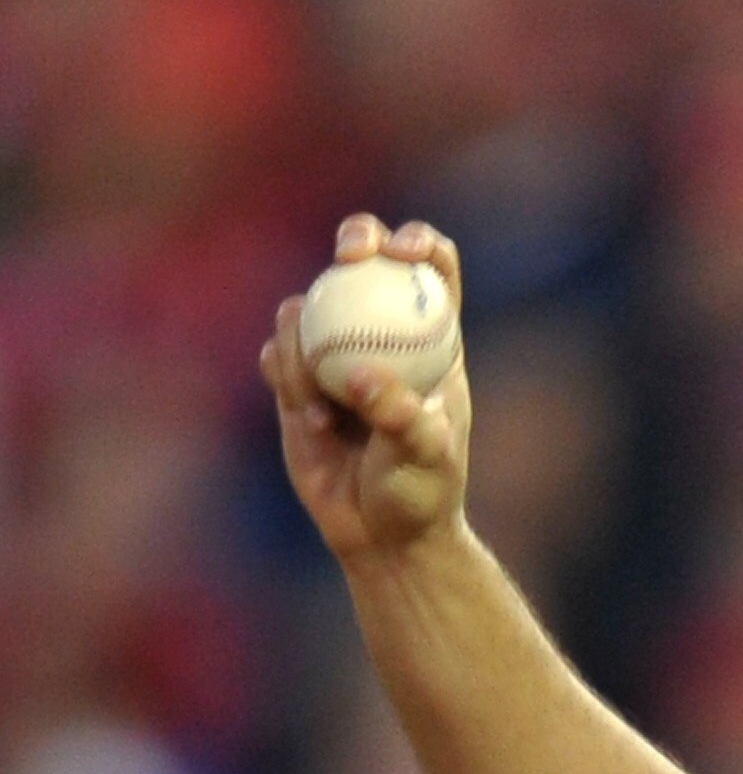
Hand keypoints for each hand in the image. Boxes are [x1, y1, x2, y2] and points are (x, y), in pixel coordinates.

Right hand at [259, 214, 473, 567]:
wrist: (380, 534)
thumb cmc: (420, 494)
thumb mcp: (424, 457)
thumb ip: (399, 416)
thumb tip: (362, 376)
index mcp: (433, 340)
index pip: (433, 270)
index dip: (418, 244)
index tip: (401, 251)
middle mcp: (383, 334)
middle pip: (366, 260)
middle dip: (358, 239)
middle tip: (349, 257)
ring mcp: (336, 352)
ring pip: (308, 307)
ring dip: (307, 345)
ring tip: (327, 410)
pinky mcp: (298, 379)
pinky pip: (278, 353)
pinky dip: (286, 376)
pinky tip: (312, 420)